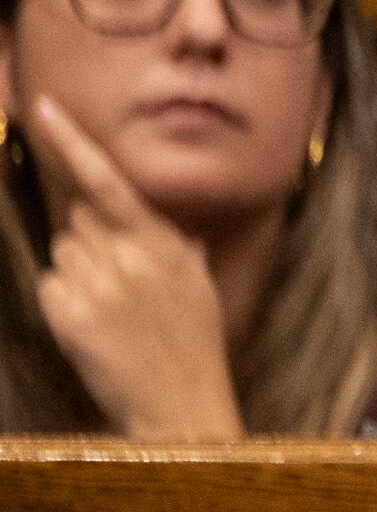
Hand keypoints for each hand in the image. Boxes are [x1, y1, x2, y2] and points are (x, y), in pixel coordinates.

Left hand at [22, 98, 243, 438]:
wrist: (180, 403)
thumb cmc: (194, 343)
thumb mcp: (197, 283)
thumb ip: (174, 244)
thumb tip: (150, 218)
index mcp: (163, 244)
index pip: (109, 182)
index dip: (73, 142)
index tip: (44, 107)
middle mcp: (127, 258)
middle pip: (79, 219)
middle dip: (91, 238)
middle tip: (122, 280)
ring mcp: (96, 287)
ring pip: (62, 252)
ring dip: (79, 272)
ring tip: (112, 309)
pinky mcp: (68, 315)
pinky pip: (50, 286)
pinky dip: (64, 301)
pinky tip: (94, 326)